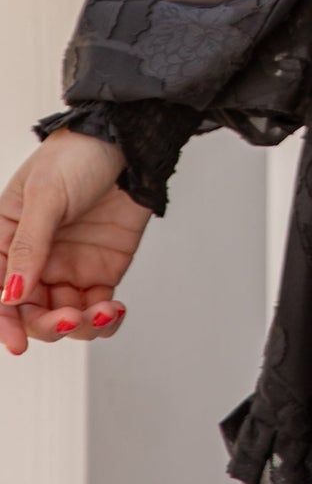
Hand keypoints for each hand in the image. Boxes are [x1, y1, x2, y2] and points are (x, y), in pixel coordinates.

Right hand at [0, 131, 149, 354]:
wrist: (127, 141)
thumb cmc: (77, 155)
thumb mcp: (46, 193)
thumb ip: (30, 244)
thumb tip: (11, 293)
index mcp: (7, 238)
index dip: (4, 321)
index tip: (19, 343)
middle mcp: (35, 259)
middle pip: (30, 311)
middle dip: (47, 324)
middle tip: (68, 319)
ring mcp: (68, 266)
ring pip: (64, 316)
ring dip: (80, 325)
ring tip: (101, 312)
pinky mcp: (101, 270)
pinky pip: (97, 308)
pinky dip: (105, 319)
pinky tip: (115, 311)